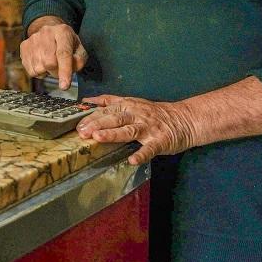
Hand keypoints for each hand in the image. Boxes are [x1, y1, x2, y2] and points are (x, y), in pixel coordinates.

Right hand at [20, 19, 87, 89]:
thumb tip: (70, 70)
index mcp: (62, 32)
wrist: (49, 30)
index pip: (63, 54)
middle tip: (59, 68)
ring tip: (50, 63)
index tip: (64, 86)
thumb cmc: (66, 43)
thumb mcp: (78, 48)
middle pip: (49, 63)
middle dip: (56, 72)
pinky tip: (42, 63)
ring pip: (39, 68)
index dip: (64, 71)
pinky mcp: (24, 47)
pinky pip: (31, 70)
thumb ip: (79, 60)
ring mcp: (33, 40)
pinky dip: (38, 72)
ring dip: (47, 72)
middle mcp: (46, 33)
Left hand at [76, 95, 196, 165]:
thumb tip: (87, 101)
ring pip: (128, 130)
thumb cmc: (154, 113)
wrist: (184, 119)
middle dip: (96, 124)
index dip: (91, 115)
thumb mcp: (132, 102)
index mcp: (128, 105)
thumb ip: (110, 102)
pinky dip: (141, 154)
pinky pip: (150, 149)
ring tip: (98, 138)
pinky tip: (132, 160)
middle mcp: (136, 114)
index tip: (76, 122)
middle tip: (81, 131)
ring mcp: (148, 128)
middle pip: (114, 118)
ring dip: (113, 134)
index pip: (106, 108)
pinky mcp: (160, 141)